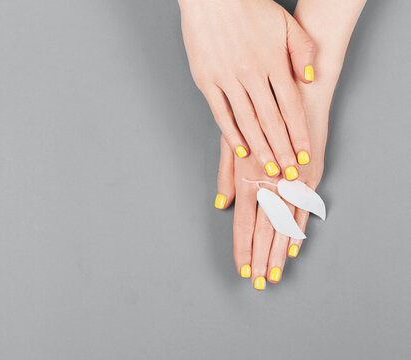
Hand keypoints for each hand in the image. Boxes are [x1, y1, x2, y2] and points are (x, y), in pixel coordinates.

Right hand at [179, 0, 315, 179]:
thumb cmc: (248, 7)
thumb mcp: (284, 23)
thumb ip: (301, 51)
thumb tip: (308, 80)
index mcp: (273, 61)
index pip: (290, 106)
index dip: (298, 134)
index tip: (304, 156)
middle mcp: (251, 73)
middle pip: (271, 120)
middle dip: (283, 150)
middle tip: (289, 175)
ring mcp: (227, 78)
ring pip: (248, 121)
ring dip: (260, 148)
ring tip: (268, 169)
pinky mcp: (206, 81)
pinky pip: (221, 113)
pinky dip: (232, 134)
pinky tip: (241, 150)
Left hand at [217, 131, 323, 288]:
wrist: (295, 98)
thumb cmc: (256, 118)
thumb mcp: (232, 143)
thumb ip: (226, 176)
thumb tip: (222, 205)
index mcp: (247, 178)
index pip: (243, 223)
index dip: (242, 248)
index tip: (242, 268)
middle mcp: (270, 185)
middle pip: (263, 231)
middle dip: (260, 259)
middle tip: (258, 283)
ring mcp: (292, 184)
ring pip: (284, 227)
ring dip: (277, 254)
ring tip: (274, 275)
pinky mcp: (310, 179)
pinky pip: (303, 212)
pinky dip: (297, 233)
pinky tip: (291, 251)